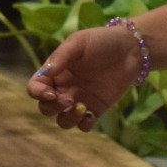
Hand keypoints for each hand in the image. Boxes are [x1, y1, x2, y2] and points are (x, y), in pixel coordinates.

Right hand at [25, 25, 142, 131]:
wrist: (130, 49)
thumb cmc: (101, 41)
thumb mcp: (78, 43)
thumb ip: (61, 57)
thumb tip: (45, 74)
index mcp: (55, 72)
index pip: (35, 87)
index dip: (37, 93)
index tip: (51, 93)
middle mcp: (64, 88)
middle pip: (46, 107)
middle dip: (53, 107)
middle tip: (69, 99)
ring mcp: (79, 100)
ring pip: (63, 120)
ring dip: (67, 119)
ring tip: (82, 107)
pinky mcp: (96, 109)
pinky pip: (84, 125)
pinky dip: (83, 124)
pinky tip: (91, 113)